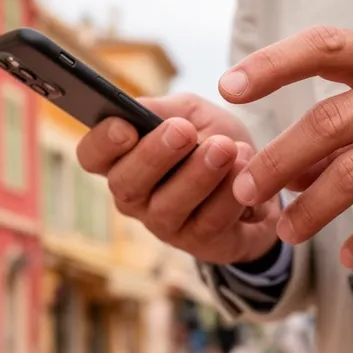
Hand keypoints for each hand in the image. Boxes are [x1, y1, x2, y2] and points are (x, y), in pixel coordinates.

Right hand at [76, 93, 280, 264]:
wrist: (260, 181)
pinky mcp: (198, 242)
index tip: (126, 127)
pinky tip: (245, 166)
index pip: (92, 156)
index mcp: (123, 158)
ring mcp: (164, 224)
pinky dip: (229, 193)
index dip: (102, 143)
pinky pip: (210, 220)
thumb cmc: (213, 141)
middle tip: (182, 132)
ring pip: (169, 206)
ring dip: (197, 175)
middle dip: (154, 156)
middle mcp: (135, 196)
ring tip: (225, 148)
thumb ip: (165, 110)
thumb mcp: (190, 113)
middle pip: (126, 184)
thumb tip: (141, 112)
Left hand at [218, 26, 352, 269]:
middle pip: (329, 122)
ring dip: (312, 207)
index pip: (325, 46)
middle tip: (246, 190)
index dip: (272, 64)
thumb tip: (287, 166)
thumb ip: (349, 123)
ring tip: (287, 230)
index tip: (229, 88)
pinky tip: (348, 257)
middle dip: (279, 160)